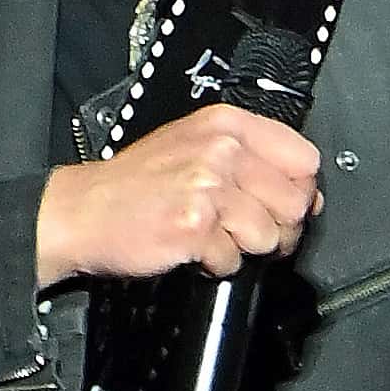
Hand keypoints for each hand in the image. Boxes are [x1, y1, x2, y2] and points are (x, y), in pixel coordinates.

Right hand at [36, 106, 321, 290]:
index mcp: (227, 124)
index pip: (304, 158)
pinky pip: (233, 260)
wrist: (83, 211)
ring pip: (269, 236)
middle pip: (294, 203)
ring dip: (245, 249)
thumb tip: (307, 195)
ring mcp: (208, 187)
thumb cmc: (136, 184)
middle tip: (251, 235)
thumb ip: (252, 160)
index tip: (284, 206)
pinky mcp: (194, 226)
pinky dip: (216, 266)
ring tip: (215, 240)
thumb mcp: (195, 146)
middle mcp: (221, 150)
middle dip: (279, 230)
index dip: (301, 190)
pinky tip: (193, 251)